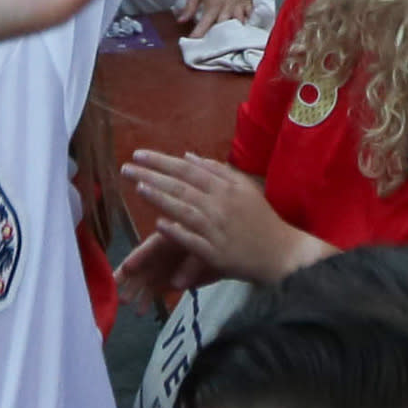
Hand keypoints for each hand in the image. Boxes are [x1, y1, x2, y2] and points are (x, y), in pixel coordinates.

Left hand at [123, 148, 318, 281]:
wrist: (281, 253)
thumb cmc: (261, 219)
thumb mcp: (244, 188)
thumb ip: (217, 171)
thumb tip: (187, 156)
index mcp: (226, 187)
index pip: (187, 169)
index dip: (161, 161)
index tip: (139, 154)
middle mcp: (220, 205)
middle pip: (181, 186)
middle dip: (152, 175)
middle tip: (126, 167)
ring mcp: (217, 229)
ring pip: (184, 210)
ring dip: (161, 198)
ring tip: (139, 187)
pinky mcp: (215, 253)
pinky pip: (192, 240)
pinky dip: (176, 231)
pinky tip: (158, 224)